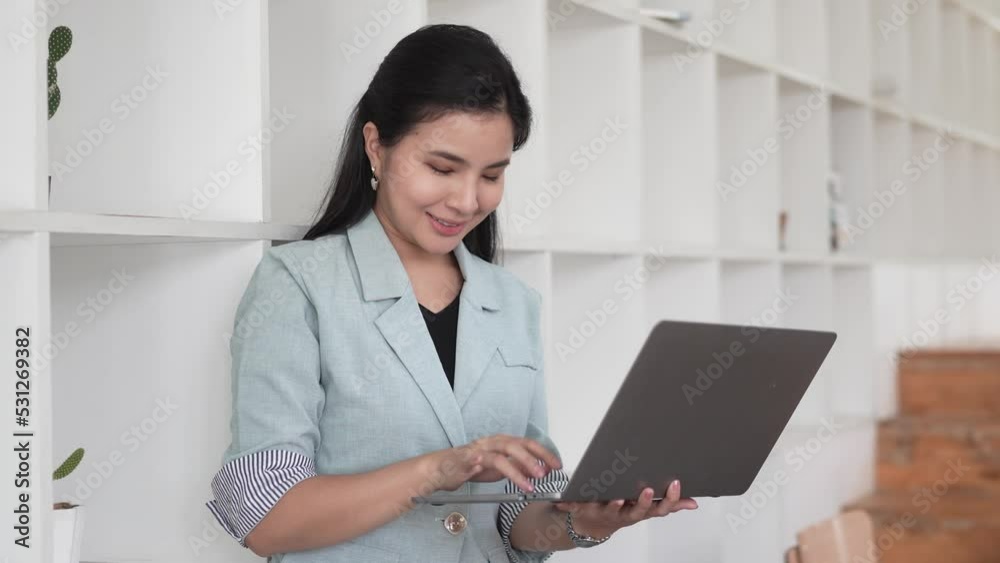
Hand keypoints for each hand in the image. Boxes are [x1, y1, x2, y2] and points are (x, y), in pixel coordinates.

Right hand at [422, 434, 562, 492]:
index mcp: (503, 442)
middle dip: (535, 457)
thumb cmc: (470, 466)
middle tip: (547, 472)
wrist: (441, 469)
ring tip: (531, 482)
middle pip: (518, 444)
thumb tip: (540, 469)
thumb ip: (518, 467)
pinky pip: (484, 461)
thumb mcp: (500, 468)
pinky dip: (496, 468)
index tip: (557, 465)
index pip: (528, 443)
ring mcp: (480, 448)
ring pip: (503, 453)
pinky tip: (505, 477)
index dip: (544, 453)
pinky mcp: (468, 458)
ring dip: (519, 467)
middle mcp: (493, 441)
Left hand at [553, 480, 697, 538]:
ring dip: (614, 505)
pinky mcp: (586, 509)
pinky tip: (564, 500)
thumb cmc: (623, 511)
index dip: (668, 499)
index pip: (659, 508)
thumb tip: (694, 503)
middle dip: (643, 501)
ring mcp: (606, 512)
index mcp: (640, 511)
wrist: (591, 524)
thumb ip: (670, 504)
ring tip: (617, 497)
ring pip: (611, 510)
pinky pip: (578, 506)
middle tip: (647, 490)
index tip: (674, 484)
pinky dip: (571, 503)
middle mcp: (625, 514)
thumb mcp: (646, 509)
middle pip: (638, 511)